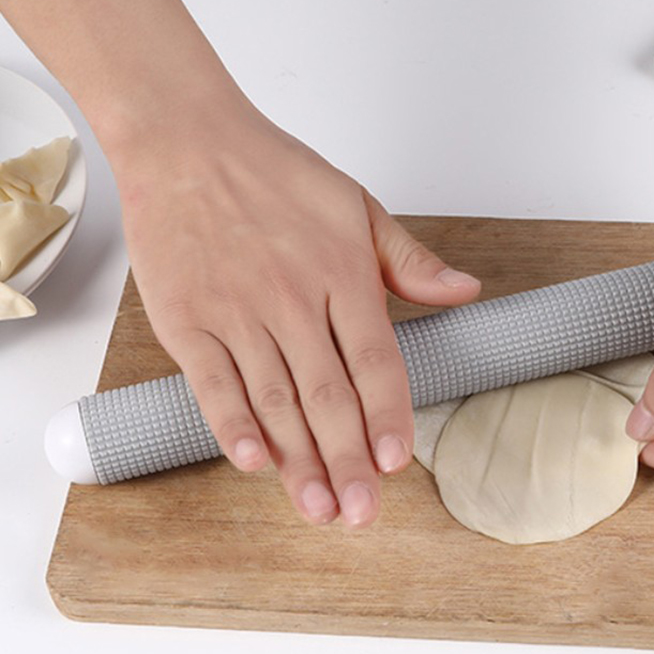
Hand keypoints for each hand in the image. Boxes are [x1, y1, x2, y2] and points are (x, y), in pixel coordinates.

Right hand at [114, 105, 480, 525]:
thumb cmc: (276, 174)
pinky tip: (255, 463)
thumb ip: (411, 260)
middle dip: (348, 460)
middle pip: (328, 396)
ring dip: (298, 460)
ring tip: (319, 507)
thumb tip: (466, 292)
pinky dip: (232, 425)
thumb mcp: (358, 206)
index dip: (388, 415)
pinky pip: (213, 383)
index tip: (396, 463)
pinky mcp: (188, 321)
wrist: (187, 140)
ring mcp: (237, 313)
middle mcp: (292, 300)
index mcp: (342, 275)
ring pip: (275, 400)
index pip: (376, 361)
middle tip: (361, 513)